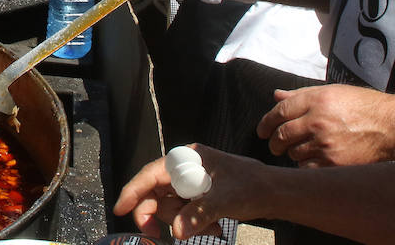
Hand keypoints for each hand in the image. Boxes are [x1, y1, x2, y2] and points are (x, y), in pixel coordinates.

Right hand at [114, 145, 274, 239]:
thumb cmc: (252, 186)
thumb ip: (197, 215)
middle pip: (156, 192)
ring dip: (182, 222)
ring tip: (209, 229)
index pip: (151, 174)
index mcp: (187, 159)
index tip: (120, 209)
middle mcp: (185, 168)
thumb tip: (175, 231)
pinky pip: (183, 212)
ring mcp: (191, 182)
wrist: (274, 193)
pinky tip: (213, 228)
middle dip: (157, 215)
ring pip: (169, 206)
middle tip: (153, 235)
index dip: (133, 191)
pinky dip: (193, 224)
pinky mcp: (198, 195)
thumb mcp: (224, 200)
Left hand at [257, 85, 394, 166]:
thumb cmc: (364, 106)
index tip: (261, 130)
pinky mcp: (335, 163)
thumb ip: (301, 95)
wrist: (393, 128)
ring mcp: (326, 144)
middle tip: (274, 144)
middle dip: (274, 141)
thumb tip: (276, 96)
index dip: (266, 122)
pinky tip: (311, 160)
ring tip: (298, 150)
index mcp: (316, 101)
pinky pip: (308, 168)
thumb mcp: (332, 92)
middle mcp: (318, 122)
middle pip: (282, 135)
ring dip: (291, 153)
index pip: (279, 112)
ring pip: (293, 153)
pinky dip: (305, 166)